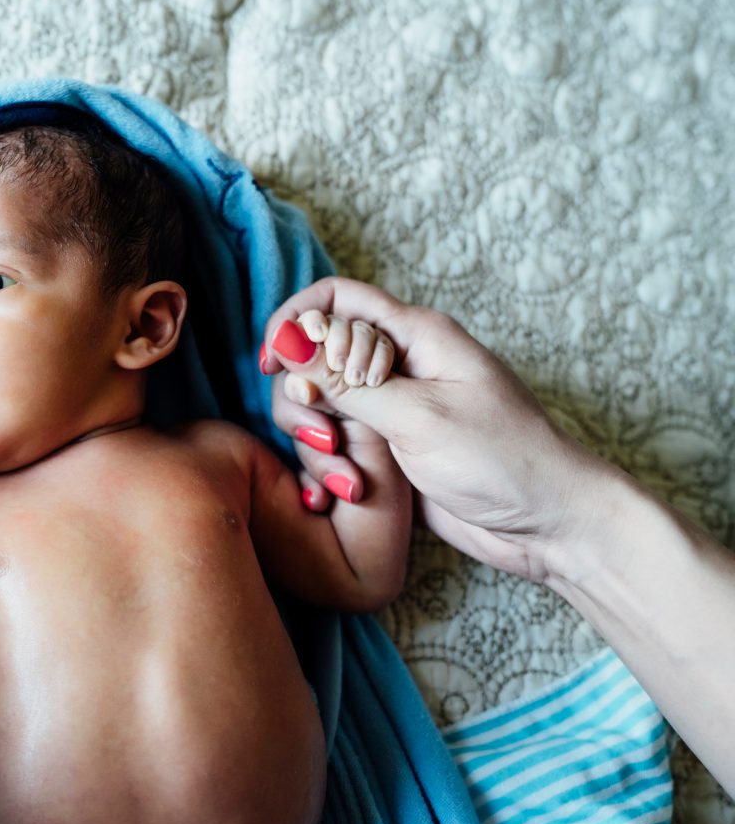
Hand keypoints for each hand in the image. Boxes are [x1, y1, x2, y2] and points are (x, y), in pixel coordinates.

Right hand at [262, 277, 599, 582]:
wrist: (551, 524)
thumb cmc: (503, 459)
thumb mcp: (418, 417)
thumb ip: (346, 382)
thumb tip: (287, 342)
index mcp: (414, 336)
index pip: (335, 300)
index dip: (295, 323)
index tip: (272, 364)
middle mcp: (398, 365)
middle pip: (316, 356)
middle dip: (304, 398)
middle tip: (326, 439)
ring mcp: (392, 409)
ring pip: (320, 405)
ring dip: (317, 443)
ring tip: (347, 480)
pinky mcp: (389, 448)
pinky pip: (337, 445)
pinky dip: (328, 469)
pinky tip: (338, 497)